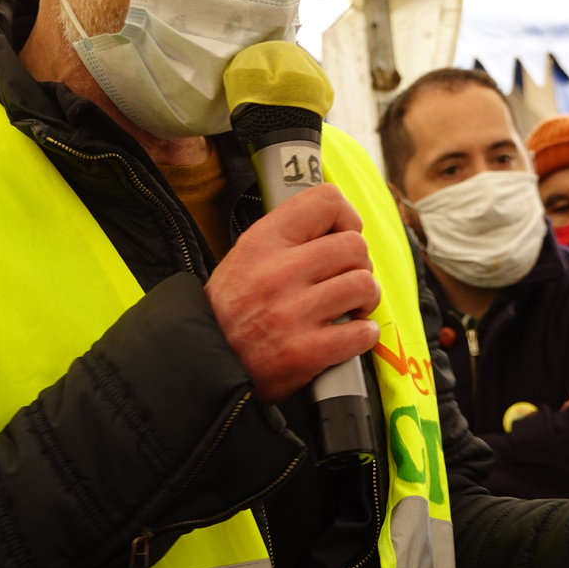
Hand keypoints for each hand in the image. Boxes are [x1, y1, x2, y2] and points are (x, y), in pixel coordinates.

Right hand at [206, 184, 380, 404]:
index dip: (346, 219)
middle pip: (355, 246)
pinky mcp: (305, 352)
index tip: (343, 236)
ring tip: (350, 308)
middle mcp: (278, 272)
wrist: (203, 367)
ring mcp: (293, 313)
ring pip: (364, 285)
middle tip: (345, 280)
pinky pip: (361, 332)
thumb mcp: (243, 258)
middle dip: (359, 265)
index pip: (327, 200)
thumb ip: (287, 238)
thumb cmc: (228, 314)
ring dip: (365, 299)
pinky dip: (362, 335)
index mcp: (262, 242)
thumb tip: (335, 226)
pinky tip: (348, 335)